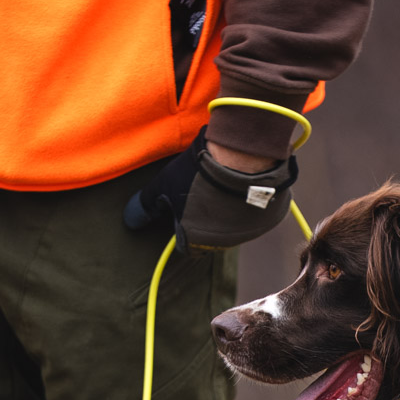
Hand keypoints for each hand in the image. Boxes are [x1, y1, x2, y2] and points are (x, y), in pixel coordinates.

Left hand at [122, 129, 297, 248]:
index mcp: (196, 241)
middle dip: (207, 218)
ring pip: (235, 226)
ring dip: (230, 212)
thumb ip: (145, 206)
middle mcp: (224, 244)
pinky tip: (246, 184)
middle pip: (212, 236)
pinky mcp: (270, 218)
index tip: (184, 207)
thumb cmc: (198, 172)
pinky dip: (252, 203)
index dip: (182, 225)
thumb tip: (130, 221)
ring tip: (226, 184)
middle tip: (205, 191)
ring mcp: (249, 232)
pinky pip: (257, 215)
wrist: (243, 154)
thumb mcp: (162, 185)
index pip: (185, 244)